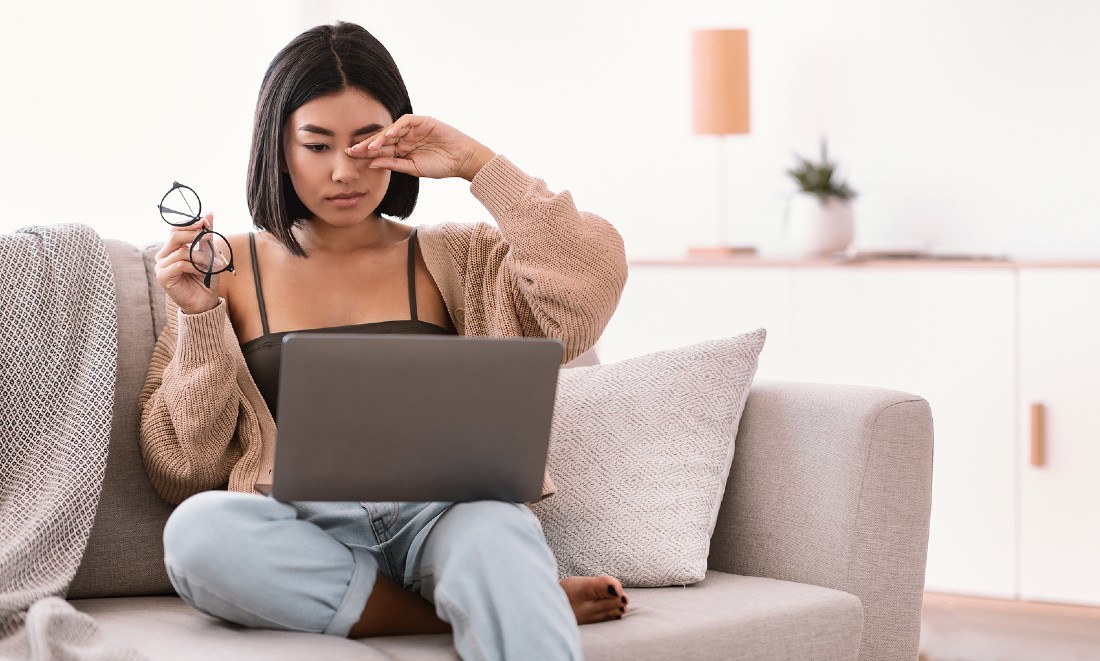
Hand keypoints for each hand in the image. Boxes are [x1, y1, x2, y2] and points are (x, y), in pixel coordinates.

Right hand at [154, 213, 221, 314]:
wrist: (204, 300)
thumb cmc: (205, 278)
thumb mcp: (208, 253)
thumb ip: (206, 236)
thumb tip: (209, 214)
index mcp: (171, 249)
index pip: (176, 229)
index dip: (189, 224)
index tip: (205, 222)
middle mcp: (163, 256)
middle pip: (175, 237)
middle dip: (194, 235)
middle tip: (210, 236)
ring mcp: (161, 266)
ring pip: (181, 252)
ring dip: (201, 256)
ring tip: (213, 263)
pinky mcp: (163, 277)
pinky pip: (180, 265)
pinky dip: (195, 266)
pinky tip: (204, 271)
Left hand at [345, 115, 494, 181]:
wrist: (462, 160)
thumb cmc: (441, 166)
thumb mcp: (413, 168)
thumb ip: (394, 164)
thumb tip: (372, 163)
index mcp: (402, 150)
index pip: (380, 150)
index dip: (365, 153)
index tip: (351, 158)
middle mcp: (405, 138)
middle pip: (382, 139)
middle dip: (366, 144)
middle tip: (351, 150)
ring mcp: (413, 129)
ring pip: (391, 130)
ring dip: (379, 137)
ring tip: (368, 146)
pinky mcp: (423, 121)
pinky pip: (406, 122)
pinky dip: (396, 127)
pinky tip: (388, 135)